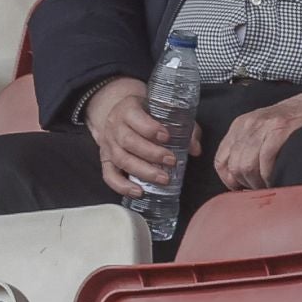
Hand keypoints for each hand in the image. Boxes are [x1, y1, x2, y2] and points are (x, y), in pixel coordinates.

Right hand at [84, 77, 200, 198]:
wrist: (118, 113)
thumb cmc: (146, 113)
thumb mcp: (163, 110)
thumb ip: (183, 126)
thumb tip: (196, 149)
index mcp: (128, 109)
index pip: (136, 118)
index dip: (150, 128)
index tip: (167, 137)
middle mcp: (115, 127)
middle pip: (129, 142)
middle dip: (152, 154)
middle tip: (171, 161)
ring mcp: (108, 145)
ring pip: (121, 160)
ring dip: (143, 171)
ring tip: (163, 178)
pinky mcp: (105, 161)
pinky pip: (109, 176)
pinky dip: (122, 186)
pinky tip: (138, 191)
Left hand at [215, 81, 301, 190]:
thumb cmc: (295, 120)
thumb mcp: (263, 128)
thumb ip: (247, 147)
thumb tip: (237, 179)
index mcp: (241, 124)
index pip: (221, 160)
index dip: (230, 180)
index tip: (242, 187)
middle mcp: (250, 124)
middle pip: (235, 166)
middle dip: (246, 183)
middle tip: (261, 187)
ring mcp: (266, 126)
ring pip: (247, 166)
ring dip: (258, 182)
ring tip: (270, 183)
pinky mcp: (282, 130)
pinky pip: (265, 161)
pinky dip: (270, 175)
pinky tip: (278, 176)